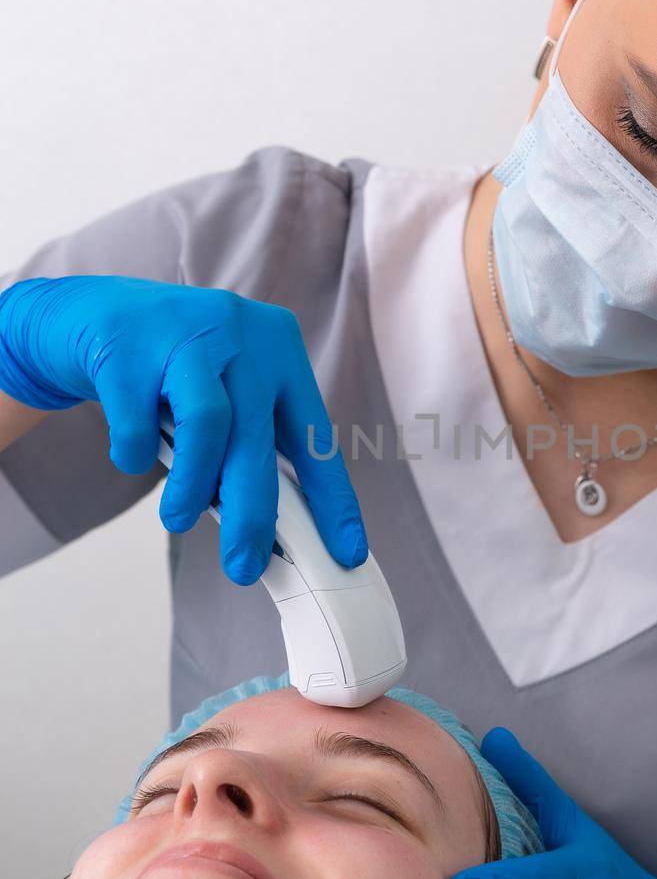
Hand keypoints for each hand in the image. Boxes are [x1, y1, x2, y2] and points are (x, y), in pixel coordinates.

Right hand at [0, 274, 365, 583]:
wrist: (87, 312)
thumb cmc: (169, 366)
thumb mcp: (224, 389)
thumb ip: (248, 443)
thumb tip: (270, 528)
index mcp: (279, 349)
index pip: (316, 434)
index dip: (333, 498)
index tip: (347, 551)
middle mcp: (240, 334)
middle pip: (259, 437)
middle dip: (254, 514)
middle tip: (244, 566)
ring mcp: (184, 333)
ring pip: (208, 424)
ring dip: (195, 486)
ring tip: (179, 518)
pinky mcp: (127, 346)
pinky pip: (137, 420)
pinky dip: (136, 453)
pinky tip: (133, 456)